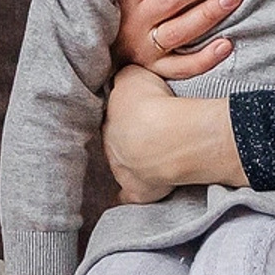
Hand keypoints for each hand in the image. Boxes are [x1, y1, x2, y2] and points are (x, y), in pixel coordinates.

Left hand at [103, 64, 183, 202]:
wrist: (167, 138)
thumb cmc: (151, 103)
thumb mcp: (133, 76)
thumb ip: (124, 77)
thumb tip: (121, 78)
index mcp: (107, 118)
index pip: (110, 116)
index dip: (123, 113)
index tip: (135, 112)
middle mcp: (110, 145)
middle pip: (115, 141)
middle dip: (126, 137)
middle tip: (146, 132)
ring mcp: (122, 170)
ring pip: (121, 166)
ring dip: (133, 161)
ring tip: (150, 156)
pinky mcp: (138, 191)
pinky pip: (129, 196)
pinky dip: (127, 197)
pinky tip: (126, 199)